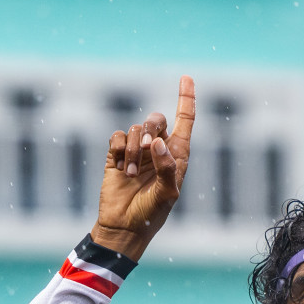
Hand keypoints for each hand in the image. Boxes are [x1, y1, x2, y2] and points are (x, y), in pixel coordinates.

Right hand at [90, 76, 195, 260]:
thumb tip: (159, 142)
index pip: (185, 120)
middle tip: (146, 150)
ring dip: (132, 150)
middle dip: (149, 129)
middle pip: (156, 119)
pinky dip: (118, 149)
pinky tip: (119, 167)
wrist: (123, 226)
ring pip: (134, 128)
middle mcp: (158, 149)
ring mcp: (137, 152)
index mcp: (177, 155)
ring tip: (130, 174)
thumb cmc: (151, 214)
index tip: (186, 77)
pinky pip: (117, 136)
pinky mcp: (116, 155)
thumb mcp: (167, 195)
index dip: (186, 98)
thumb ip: (167, 167)